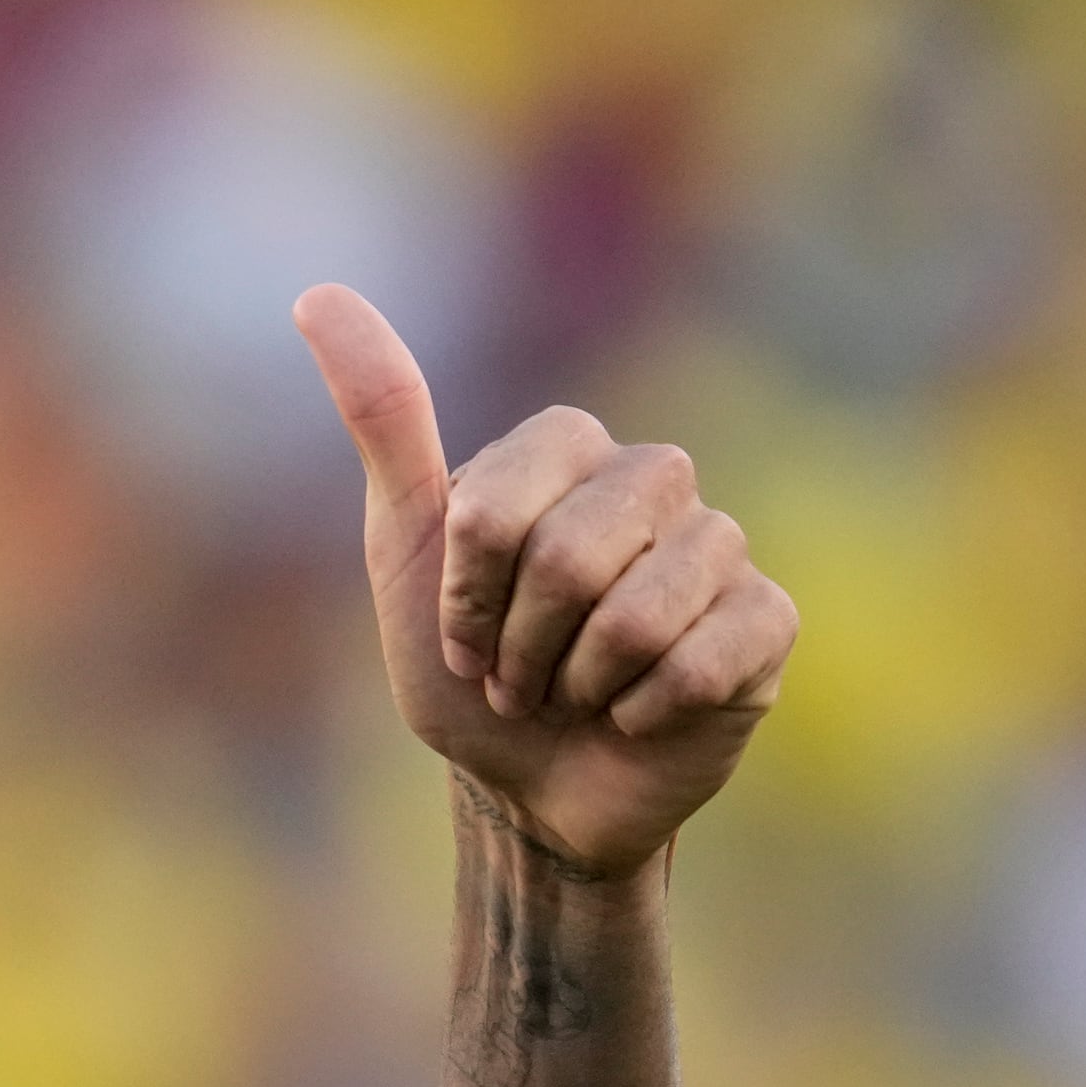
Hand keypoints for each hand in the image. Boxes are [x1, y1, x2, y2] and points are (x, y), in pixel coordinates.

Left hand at [296, 284, 796, 878]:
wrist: (527, 791)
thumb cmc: (467, 672)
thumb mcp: (407, 552)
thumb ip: (383, 421)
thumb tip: (317, 295)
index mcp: (569, 451)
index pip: (501, 505)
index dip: (467, 591)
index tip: (459, 634)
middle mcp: (655, 480)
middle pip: (572, 554)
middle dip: (520, 644)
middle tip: (516, 677)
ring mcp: (721, 547)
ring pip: (641, 612)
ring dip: (578, 683)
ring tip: (573, 695)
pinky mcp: (767, 622)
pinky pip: (704, 659)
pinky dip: (644, 711)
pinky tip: (637, 716)